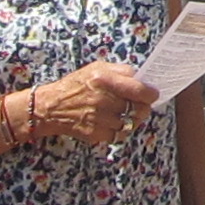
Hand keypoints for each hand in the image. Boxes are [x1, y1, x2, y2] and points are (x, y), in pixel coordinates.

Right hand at [25, 59, 161, 147]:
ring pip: (131, 124)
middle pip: (139, 109)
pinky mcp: (96, 134)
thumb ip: (120, 71)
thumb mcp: (96, 68)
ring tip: (126, 114)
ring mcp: (99, 119)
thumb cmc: (76, 85)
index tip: (153, 94)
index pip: (139, 90)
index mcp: (104, 80)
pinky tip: (114, 122)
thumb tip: (142, 78)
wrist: (51, 107)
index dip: (151, 94)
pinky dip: (120, 130)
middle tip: (141, 105)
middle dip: (143, 108)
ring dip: (132, 120)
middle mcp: (102, 100)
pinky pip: (119, 135)